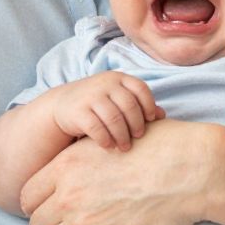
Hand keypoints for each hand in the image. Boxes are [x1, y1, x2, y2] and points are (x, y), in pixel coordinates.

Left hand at [21, 119, 216, 224]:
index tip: (52, 208)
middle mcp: (67, 196)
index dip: (38, 204)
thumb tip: (68, 166)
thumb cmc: (157, 149)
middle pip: (36, 223)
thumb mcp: (109, 139)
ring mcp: (83, 224)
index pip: (27, 196)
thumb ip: (80, 156)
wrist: (188, 171)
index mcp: (65, 166)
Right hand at [46, 71, 162, 151]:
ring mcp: (90, 96)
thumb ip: (138, 104)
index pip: (140, 88)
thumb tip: (162, 115)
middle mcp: (105, 83)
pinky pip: (96, 128)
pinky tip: (108, 146)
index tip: (150, 121)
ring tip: (124, 147)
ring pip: (114, 118)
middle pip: (129, 105)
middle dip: (136, 124)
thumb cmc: (97, 103)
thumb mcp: (117, 98)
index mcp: (118, 78)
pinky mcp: (78, 111)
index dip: (148, 105)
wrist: (62, 105)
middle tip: (138, 138)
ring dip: (122, 136)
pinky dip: (105, 139)